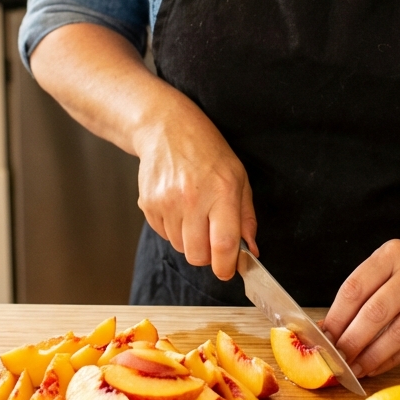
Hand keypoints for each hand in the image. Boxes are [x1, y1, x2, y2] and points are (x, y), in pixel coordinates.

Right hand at [134, 96, 257, 281]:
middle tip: (212, 238)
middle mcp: (193, 198)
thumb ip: (246, 217)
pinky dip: (174, 229)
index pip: (224, 243)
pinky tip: (179, 206)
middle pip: (198, 255)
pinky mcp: (148, 205)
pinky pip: (164, 235)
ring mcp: (167, 202)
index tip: (228, 270)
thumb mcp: (238, 177)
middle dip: (208, 256)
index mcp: (222, 191)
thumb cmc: (207, 151)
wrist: (167, 128)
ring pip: (180, 248)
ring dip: (190, 240)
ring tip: (195, 213)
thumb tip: (252, 250)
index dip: (227, 266)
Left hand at [322, 228, 399, 377]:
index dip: (335, 318)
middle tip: (334, 360)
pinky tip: (376, 366)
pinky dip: (392, 359)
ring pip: (396, 334)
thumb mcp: (396, 258)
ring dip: (370, 357)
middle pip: (374, 314)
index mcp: (393, 253)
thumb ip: (368, 287)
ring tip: (353, 368)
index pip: (356, 288)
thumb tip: (331, 325)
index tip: (321, 338)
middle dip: (350, 342)